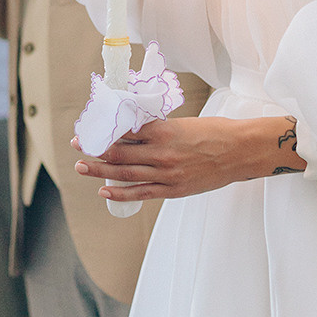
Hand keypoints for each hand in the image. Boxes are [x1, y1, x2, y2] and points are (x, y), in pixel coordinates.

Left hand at [73, 114, 303, 201]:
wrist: (239, 152)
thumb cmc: (213, 132)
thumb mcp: (182, 123)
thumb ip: (157, 128)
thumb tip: (132, 128)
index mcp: (163, 131)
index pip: (124, 131)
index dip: (103, 131)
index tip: (89, 128)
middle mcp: (161, 153)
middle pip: (119, 152)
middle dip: (95, 149)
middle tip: (77, 146)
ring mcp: (166, 174)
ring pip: (125, 173)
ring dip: (100, 171)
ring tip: (82, 167)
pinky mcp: (173, 190)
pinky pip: (141, 193)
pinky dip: (121, 193)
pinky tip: (105, 192)